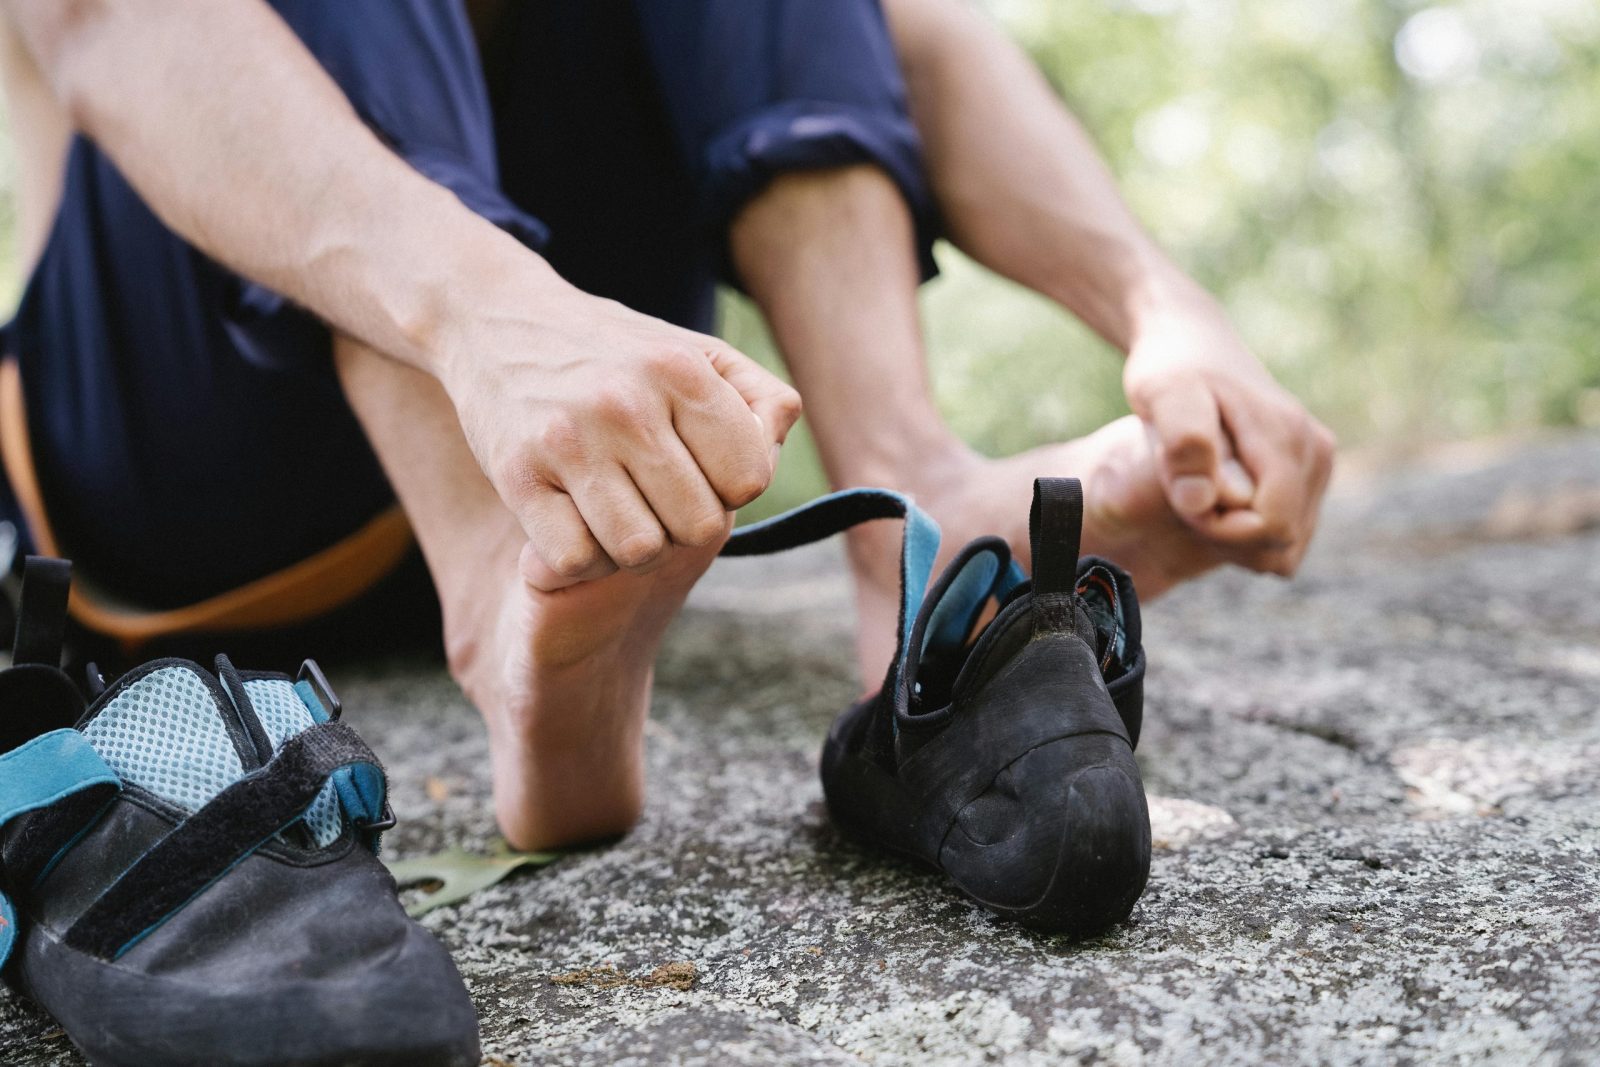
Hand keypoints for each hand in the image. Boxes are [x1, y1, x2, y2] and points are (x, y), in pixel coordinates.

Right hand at [436, 269, 801, 589]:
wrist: (494, 320)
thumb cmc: (612, 352)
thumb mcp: (690, 351)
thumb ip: (755, 396)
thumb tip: (777, 438)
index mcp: (681, 370)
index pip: (749, 479)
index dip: (729, 486)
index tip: (698, 468)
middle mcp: (627, 404)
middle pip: (699, 524)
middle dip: (683, 521)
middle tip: (653, 495)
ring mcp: (569, 440)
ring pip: (640, 550)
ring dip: (633, 545)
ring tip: (616, 510)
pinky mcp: (516, 475)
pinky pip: (575, 559)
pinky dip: (580, 555)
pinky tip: (573, 519)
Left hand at [1122, 298, 1335, 575]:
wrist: (1190, 338)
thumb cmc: (1170, 367)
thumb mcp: (1163, 396)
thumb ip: (1184, 443)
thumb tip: (1201, 501)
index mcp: (1287, 439)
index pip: (1269, 527)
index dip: (1220, 530)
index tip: (1183, 498)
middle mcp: (1316, 450)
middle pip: (1281, 542)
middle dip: (1228, 536)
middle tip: (1185, 494)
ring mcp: (1319, 460)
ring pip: (1286, 543)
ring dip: (1237, 536)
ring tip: (1198, 491)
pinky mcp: (1312, 468)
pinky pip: (1288, 532)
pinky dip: (1250, 530)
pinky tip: (1216, 497)